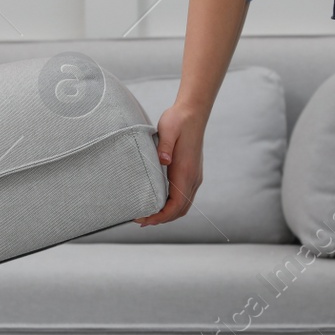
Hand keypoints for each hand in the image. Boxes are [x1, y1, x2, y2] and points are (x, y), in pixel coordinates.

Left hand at [134, 102, 206, 225]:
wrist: (193, 113)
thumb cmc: (177, 121)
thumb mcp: (168, 129)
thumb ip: (164, 145)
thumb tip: (163, 160)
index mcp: (186, 172)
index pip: (175, 205)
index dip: (160, 216)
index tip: (143, 219)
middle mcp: (193, 178)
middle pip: (179, 210)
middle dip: (161, 219)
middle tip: (140, 221)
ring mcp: (194, 176)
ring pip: (183, 206)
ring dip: (166, 214)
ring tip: (147, 216)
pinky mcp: (191, 173)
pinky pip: (183, 197)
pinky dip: (171, 206)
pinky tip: (158, 203)